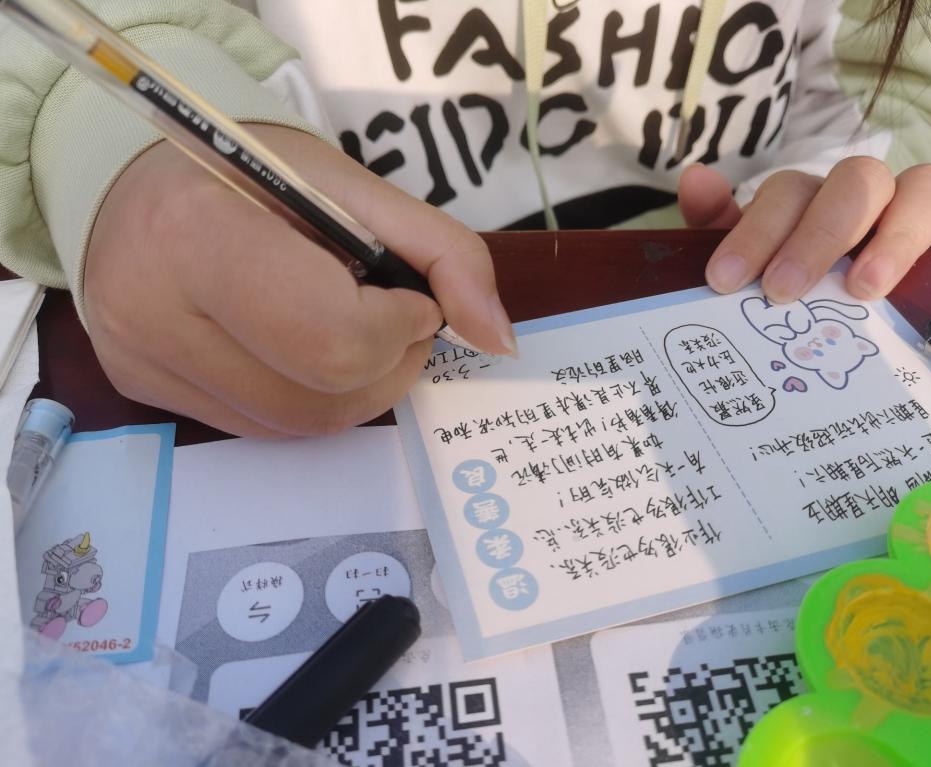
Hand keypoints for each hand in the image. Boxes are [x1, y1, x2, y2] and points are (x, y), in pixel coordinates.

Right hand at [85, 125, 515, 437]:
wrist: (138, 180)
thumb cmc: (255, 172)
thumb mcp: (355, 187)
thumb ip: (445, 254)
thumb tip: (499, 340)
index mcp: (200, 235)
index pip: (331, 338)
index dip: (395, 328)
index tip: (407, 297)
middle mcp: (154, 312)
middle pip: (320, 397)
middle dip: (388, 364)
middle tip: (392, 318)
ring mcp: (142, 361)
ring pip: (297, 425)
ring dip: (357, 389)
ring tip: (355, 331)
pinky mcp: (142, 389)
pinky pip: (262, 427)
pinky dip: (310, 397)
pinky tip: (303, 349)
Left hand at [678, 159, 930, 302]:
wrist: (872, 300)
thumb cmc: (807, 282)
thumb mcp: (758, 262)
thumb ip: (722, 228)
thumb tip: (693, 178)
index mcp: (812, 200)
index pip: (786, 193)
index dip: (754, 233)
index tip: (725, 282)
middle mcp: (866, 194)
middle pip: (853, 184)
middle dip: (816, 236)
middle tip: (785, 290)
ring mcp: (919, 204)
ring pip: (924, 186)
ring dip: (894, 235)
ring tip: (864, 287)